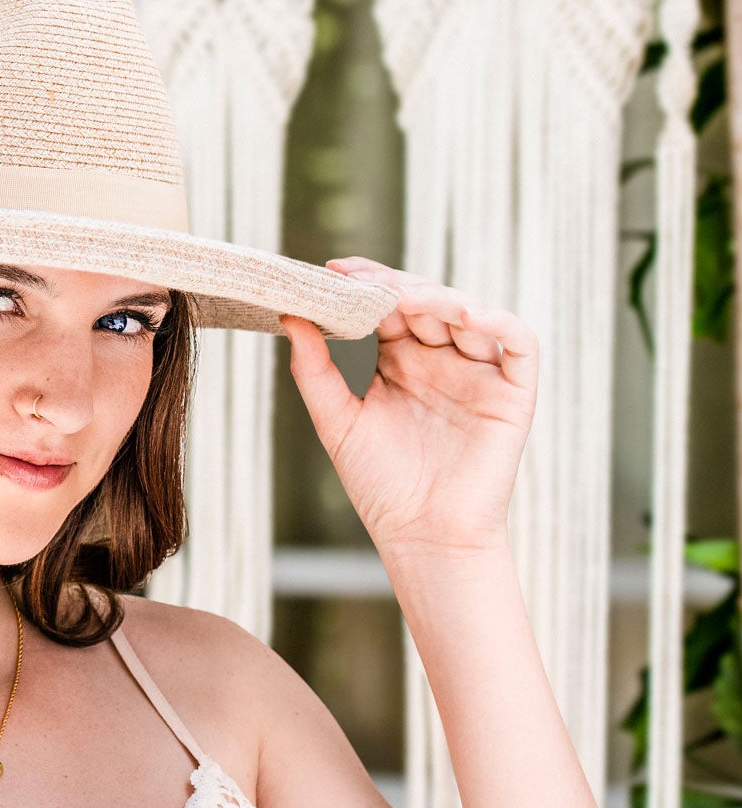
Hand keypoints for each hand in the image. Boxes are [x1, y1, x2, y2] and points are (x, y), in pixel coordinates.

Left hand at [278, 257, 537, 557]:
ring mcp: (479, 373)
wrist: (422, 537)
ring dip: (437, 298)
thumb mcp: (337, 420)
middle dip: (395, 286)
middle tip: (362, 280)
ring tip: (402, 298)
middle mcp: (441, 360)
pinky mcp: (513, 392)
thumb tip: (290, 317)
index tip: (331, 270)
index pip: (388, 308)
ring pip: (468, 313)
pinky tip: (462, 314)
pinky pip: (517, 342)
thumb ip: (315, 370)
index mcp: (401, 363)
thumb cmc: (381, 486)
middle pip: (425, 302)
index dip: (366, 285)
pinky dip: (494, 321)